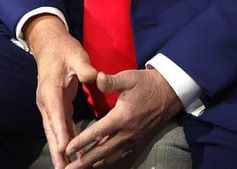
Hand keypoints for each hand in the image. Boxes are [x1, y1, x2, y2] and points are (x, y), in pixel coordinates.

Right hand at [24, 15, 98, 168]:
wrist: (49, 43)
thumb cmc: (64, 49)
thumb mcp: (77, 56)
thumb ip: (86, 68)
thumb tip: (97, 78)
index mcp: (51, 90)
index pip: (57, 115)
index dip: (62, 134)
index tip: (66, 151)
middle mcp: (46, 101)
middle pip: (52, 130)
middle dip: (57, 151)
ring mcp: (48, 104)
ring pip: (53, 131)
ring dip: (59, 150)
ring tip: (65, 168)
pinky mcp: (53, 105)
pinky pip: (59, 126)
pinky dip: (63, 139)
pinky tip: (70, 152)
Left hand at [63, 68, 182, 167]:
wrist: (169, 93)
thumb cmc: (146, 84)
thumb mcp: (128, 78)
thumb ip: (110, 81)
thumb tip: (96, 77)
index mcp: (121, 117)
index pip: (97, 133)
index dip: (81, 141)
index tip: (67, 149)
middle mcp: (127, 133)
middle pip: (101, 151)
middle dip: (83, 161)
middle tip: (68, 168)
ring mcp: (134, 140)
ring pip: (110, 157)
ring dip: (94, 164)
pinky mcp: (139, 143)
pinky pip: (121, 157)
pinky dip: (108, 162)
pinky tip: (98, 165)